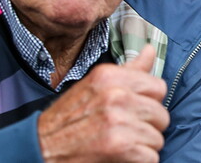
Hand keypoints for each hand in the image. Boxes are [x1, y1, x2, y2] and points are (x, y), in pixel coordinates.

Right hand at [37, 46, 169, 162]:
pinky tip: (120, 157)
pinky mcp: (119, 146)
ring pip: (158, 138)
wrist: (39, 148)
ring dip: (142, 146)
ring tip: (119, 144)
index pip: (158, 87)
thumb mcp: (96, 85)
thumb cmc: (68, 118)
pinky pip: (151, 157)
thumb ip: (129, 69)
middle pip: (162, 115)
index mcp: (111, 77)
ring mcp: (118, 121)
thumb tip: (151, 49)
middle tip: (125, 131)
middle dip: (147, 127)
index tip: (134, 110)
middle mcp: (116, 95)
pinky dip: (138, 161)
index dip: (149, 102)